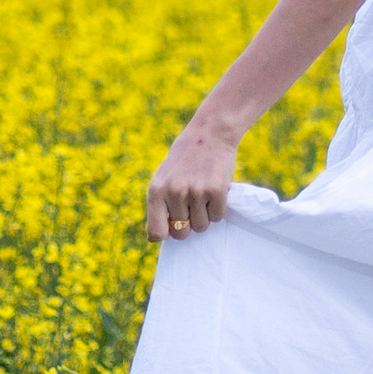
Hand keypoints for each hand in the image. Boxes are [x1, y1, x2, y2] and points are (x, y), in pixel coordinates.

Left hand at [146, 115, 238, 242]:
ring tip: (204, 193)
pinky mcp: (216, 190)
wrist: (210, 134)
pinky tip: (215, 190)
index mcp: (156, 191)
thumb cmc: (184, 160)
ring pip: (202, 226)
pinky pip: (218, 216)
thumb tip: (154, 239)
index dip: (167, 233)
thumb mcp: (163, 179)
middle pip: (182, 233)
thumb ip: (158, 207)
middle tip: (193, 205)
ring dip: (205, 215)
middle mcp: (174, 193)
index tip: (174, 223)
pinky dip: (219, 208)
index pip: (156, 232)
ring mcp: (196, 192)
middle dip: (189, 224)